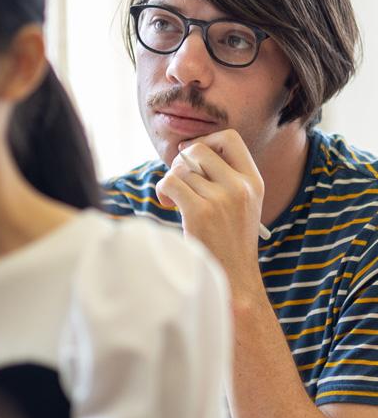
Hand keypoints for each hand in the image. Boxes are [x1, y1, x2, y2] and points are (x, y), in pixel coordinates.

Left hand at [156, 129, 264, 298]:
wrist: (233, 279)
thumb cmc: (228, 241)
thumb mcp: (241, 204)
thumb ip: (224, 177)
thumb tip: (186, 150)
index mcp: (254, 182)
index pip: (230, 138)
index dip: (205, 141)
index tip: (193, 158)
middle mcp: (240, 187)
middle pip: (199, 149)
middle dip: (180, 161)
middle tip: (179, 181)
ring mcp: (222, 199)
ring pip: (181, 169)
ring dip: (170, 181)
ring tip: (173, 199)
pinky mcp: (200, 212)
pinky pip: (170, 183)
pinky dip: (163, 190)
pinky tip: (168, 203)